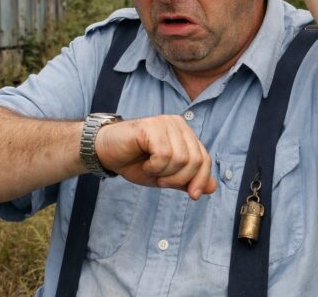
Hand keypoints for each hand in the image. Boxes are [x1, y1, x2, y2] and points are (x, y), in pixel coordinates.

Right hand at [95, 115, 216, 199]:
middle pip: (195, 160)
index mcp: (184, 133)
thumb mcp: (165, 176)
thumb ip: (188, 180)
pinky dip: (154, 166)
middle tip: (161, 181)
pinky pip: (164, 154)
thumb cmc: (134, 162)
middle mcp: (177, 123)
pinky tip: (144, 163)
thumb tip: (213, 188)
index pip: (204, 158)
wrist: (105, 153)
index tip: (193, 196)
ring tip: (150, 169)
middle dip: (179, 179)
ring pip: (181, 159)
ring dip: (164, 173)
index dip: (201, 180)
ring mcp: (164, 122)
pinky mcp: (150, 126)